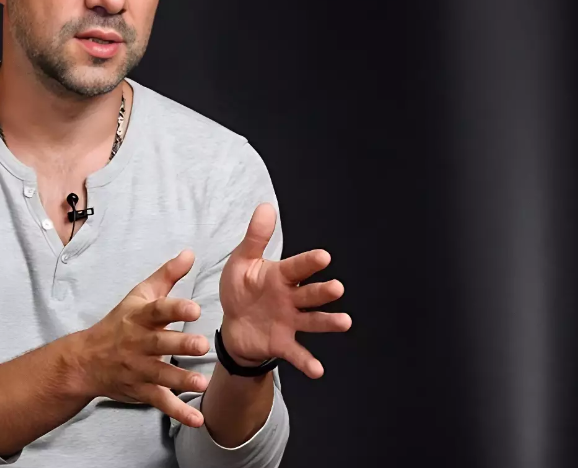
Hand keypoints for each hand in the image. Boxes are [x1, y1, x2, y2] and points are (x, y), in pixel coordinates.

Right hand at [73, 250, 210, 427]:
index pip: (157, 310)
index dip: (174, 309)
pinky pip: (160, 402)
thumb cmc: (119, 323)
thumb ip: (167, 275)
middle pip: (159, 343)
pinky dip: (177, 412)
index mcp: (139, 318)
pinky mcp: (140, 390)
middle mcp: (138, 343)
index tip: (194, 308)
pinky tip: (196, 420)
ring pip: (160, 374)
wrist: (85, 360)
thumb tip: (190, 252)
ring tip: (202, 383)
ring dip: (181, 379)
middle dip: (180, 344)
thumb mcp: (139, 295)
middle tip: (202, 344)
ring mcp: (138, 369)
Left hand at [219, 203, 351, 378]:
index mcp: (281, 276)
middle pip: (310, 294)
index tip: (323, 257)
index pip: (297, 267)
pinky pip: (297, 353)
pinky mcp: (283, 343)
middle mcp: (291, 299)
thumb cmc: (241, 290)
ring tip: (344, 322)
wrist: (233, 326)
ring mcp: (290, 322)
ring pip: (312, 320)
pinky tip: (318, 371)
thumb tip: (266, 206)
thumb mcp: (242, 262)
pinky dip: (308, 362)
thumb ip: (255, 238)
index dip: (309, 262)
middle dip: (323, 291)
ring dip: (328, 322)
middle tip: (336, 288)